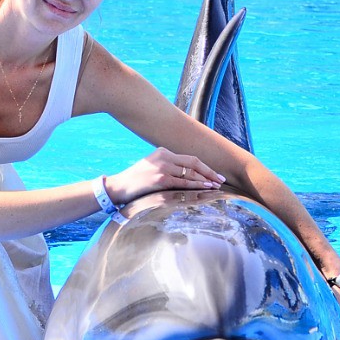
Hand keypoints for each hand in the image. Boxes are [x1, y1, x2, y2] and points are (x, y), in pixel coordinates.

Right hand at [104, 147, 224, 204]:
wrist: (118, 187)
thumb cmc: (136, 181)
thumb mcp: (152, 168)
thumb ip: (168, 168)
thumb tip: (186, 177)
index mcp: (163, 152)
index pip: (189, 159)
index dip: (205, 167)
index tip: (215, 174)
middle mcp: (164, 157)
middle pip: (194, 163)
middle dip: (209, 172)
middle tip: (221, 180)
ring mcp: (162, 167)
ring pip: (190, 173)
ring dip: (205, 180)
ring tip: (216, 185)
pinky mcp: (160, 179)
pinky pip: (183, 182)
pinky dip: (196, 185)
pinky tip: (205, 188)